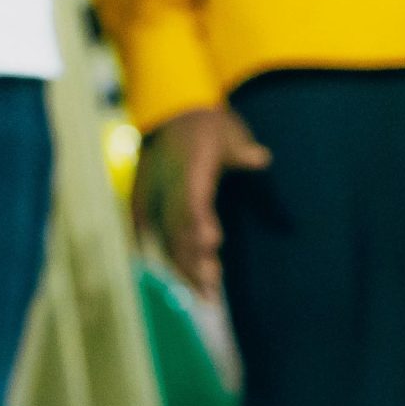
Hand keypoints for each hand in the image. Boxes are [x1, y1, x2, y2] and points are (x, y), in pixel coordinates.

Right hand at [137, 105, 270, 299]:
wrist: (168, 110)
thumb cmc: (207, 124)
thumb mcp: (227, 132)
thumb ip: (241, 150)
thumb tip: (261, 157)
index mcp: (185, 167)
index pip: (189, 199)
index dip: (197, 223)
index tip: (210, 244)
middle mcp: (165, 184)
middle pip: (176, 227)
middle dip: (191, 260)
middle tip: (210, 291)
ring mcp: (151, 193)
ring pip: (163, 236)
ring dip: (182, 266)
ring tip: (203, 295)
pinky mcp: (143, 200)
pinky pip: (148, 233)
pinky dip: (161, 256)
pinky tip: (172, 281)